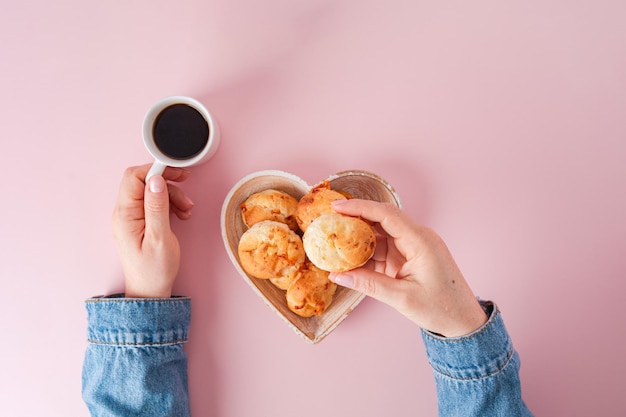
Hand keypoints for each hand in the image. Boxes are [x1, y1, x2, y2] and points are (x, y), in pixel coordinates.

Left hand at [112, 164, 193, 297]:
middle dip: (167, 182)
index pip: (134, 177)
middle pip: (143, 181)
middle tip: (186, 186)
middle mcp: (124, 213)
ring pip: (151, 191)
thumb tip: (155, 180)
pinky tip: (181, 214)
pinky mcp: (140, 222)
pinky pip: (154, 203)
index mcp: (125, 215)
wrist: (150, 291)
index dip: (156, 170)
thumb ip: (157, 207)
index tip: (177, 173)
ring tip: (187, 209)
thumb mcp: (160, 237)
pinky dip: (170, 204)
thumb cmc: (154, 270)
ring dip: (172, 195)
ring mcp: (131, 217)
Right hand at [329, 199, 487, 336]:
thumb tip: (337, 275)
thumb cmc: (441, 308)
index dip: (360, 207)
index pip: (386, 214)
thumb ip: (368, 284)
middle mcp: (418, 238)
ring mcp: (413, 247)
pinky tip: (349, 259)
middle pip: (382, 219)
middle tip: (329, 219)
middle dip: (355, 218)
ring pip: (380, 235)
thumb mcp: (401, 298)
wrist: (463, 321)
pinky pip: (383, 249)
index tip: (336, 206)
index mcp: (421, 241)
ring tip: (333, 239)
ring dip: (358, 238)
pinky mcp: (408, 258)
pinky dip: (366, 254)